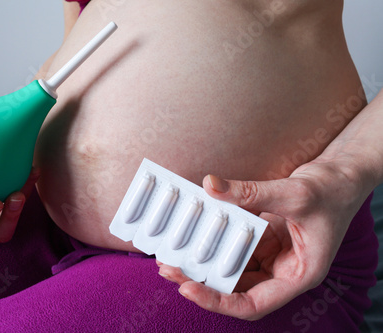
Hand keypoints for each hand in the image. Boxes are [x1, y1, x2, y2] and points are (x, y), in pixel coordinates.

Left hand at [157, 157, 371, 319]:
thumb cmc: (332, 191)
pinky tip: (194, 232)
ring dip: (204, 262)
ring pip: (232, 268)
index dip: (219, 302)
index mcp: (297, 276)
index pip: (254, 304)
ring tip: (172, 252)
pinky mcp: (264, 239)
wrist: (342, 176)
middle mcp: (282, 271)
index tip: (189, 289)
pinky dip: (215, 240)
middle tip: (168, 267)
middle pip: (236, 289)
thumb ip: (250, 192)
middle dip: (201, 281)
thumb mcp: (293, 193)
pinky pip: (234, 245)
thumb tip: (210, 186)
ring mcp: (272, 256)